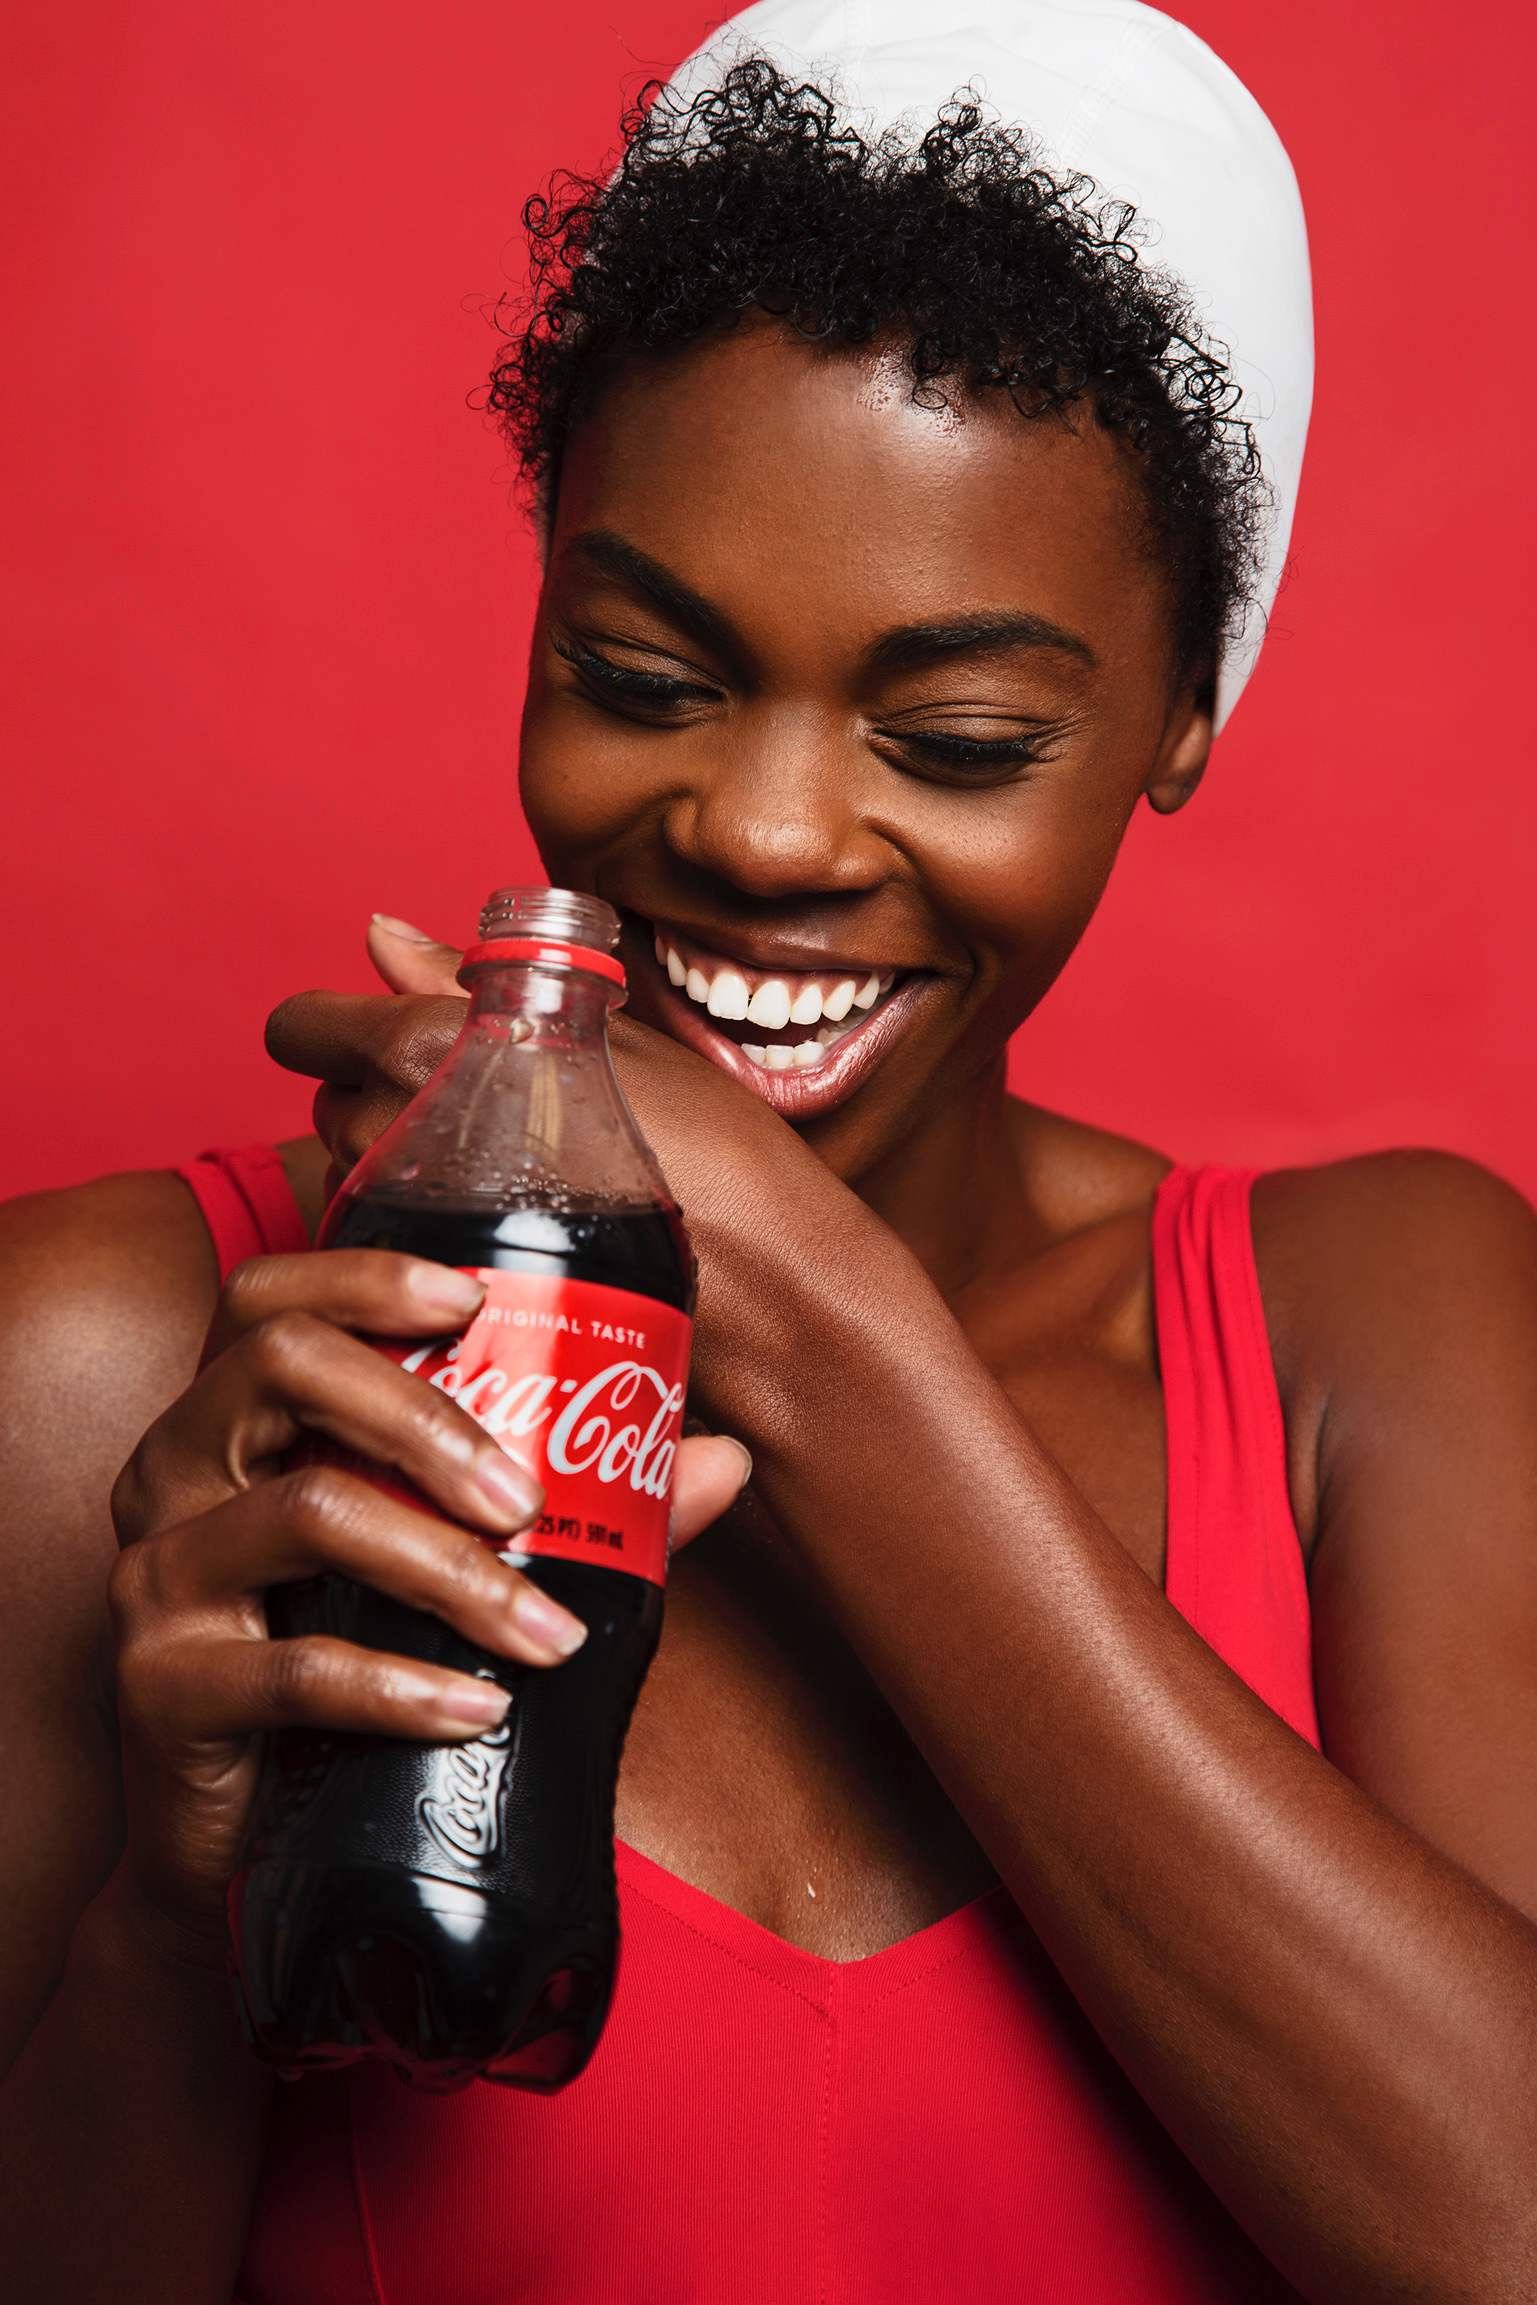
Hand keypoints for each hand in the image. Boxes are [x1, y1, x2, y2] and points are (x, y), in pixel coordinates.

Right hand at [107, 1245, 750, 1955]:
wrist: (235, 1852)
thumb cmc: (342, 1668)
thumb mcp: (440, 1566)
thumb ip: (574, 1506)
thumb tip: (723, 1459)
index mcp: (230, 1419)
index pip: (268, 1297)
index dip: (364, 1277)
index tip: (477, 1299)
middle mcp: (171, 1472)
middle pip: (280, 1367)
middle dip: (425, 1415)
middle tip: (528, 1495)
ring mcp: (154, 1579)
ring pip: (303, 1513)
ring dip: (448, 1570)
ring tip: (545, 1628)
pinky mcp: (160, 1687)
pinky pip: (291, 1670)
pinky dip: (403, 1686)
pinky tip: (480, 1708)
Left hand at [267, 911, 825, 1278]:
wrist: (766, 1291)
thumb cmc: (713, 1156)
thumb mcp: (606, 1040)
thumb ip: (474, 983)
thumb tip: (382, 936)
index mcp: (429, 1047)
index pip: (302, 1028)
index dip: (330, 1030)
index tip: (371, 1042)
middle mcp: (395, 1131)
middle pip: (326, 1104)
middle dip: (377, 1101)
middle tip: (473, 1116)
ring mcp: (405, 1221)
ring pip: (349, 1179)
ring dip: (395, 1172)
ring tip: (491, 1179)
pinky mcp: (429, 1294)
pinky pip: (383, 1248)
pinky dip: (415, 1237)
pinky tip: (490, 1237)